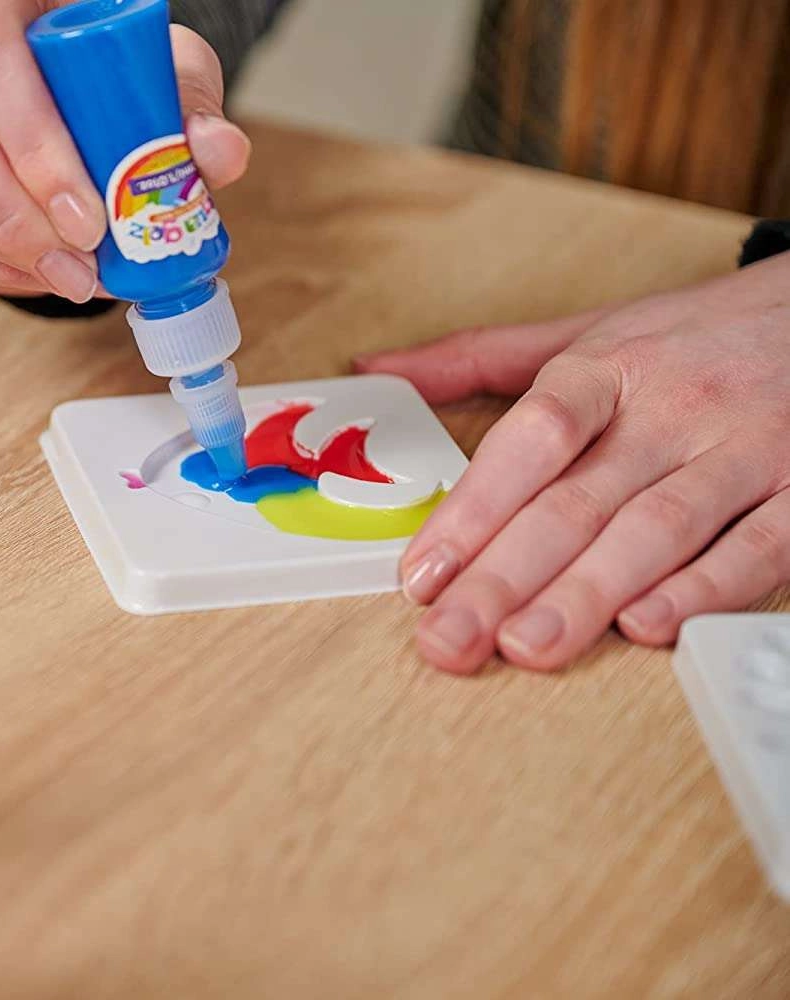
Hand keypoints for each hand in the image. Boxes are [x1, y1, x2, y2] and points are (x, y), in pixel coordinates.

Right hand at [0, 0, 251, 300]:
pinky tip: (29, 274)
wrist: (44, 85)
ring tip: (71, 278)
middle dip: (14, 217)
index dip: (31, 144)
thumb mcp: (153, 66)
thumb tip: (218, 155)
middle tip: (81, 267)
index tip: (89, 217)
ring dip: (0, 255)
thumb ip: (187, 102)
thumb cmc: (94, 68)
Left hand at [355, 253, 789, 672]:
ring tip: (528, 645)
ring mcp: (744, 449)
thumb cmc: (694, 336)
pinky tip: (647, 626)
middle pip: (578, 500)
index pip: (533, 436)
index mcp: (608, 367)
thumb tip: (375, 371)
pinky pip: (758, 545)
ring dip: (589, 593)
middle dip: (504, 578)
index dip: (475, 506)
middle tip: (450, 637)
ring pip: (657, 529)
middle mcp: (674, 408)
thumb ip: (478, 357)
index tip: (421, 571)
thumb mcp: (587, 331)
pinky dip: (704, 589)